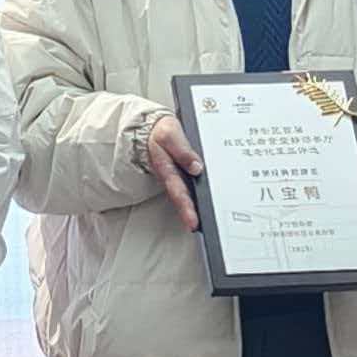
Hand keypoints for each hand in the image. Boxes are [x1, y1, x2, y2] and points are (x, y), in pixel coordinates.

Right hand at [142, 112, 204, 231]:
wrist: (151, 128)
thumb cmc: (160, 131)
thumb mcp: (169, 134)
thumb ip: (182, 151)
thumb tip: (196, 166)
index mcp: (167, 169)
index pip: (178, 192)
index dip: (186, 208)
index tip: (193, 222)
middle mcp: (171, 177)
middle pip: (181, 200)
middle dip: (189, 215)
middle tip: (198, 228)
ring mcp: (175, 177)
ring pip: (184, 196)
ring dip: (192, 209)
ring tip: (203, 223)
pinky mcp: (180, 174)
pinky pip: (188, 188)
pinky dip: (196, 197)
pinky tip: (205, 203)